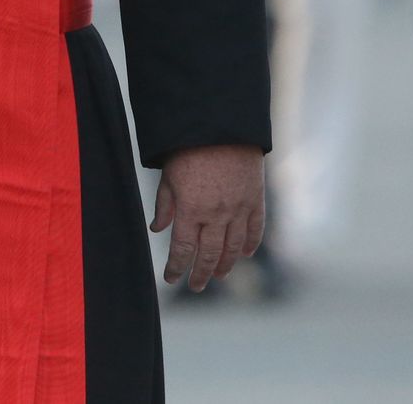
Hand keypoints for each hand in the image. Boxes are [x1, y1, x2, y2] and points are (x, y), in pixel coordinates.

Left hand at [151, 144, 264, 290]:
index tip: (171, 279)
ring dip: (226, 265)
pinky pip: (255, 230)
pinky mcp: (255, 200)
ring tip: (218, 276)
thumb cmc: (187, 148)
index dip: (176, 267)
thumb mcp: (168, 175)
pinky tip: (243, 254)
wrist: (220, 125)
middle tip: (195, 286)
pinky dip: (249, 245)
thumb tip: (157, 229)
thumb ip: (165, 204)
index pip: (183, 249)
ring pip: (233, 248)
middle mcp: (216, 215)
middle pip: (210, 255)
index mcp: (190, 209)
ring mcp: (239, 209)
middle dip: (201, 274)